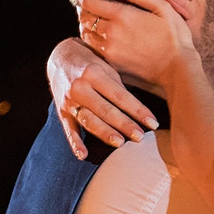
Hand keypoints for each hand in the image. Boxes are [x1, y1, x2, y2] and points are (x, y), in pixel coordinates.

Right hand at [48, 37, 157, 157]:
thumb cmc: (91, 64)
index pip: (120, 96)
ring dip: (104, 133)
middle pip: (105, 109)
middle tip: (140, 137)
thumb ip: (119, 88)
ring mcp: (69, 100)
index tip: (153, 123)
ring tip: (120, 143)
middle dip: (124, 124)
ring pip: (89, 120)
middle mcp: (80, 87)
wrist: (60, 58)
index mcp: (94, 73)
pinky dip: (74, 143)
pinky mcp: (61, 111)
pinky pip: (68, 129)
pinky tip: (83, 155)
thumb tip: (138, 112)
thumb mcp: (106, 68)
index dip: (138, 110)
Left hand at [77, 0, 198, 92]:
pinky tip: (99, 39)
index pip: (90, 2)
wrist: (177, 71)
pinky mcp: (112, 65)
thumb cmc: (175, 37)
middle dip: (83, 9)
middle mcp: (111, 34)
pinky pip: (93, 51)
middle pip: (84, 18)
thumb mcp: (162, 8)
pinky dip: (92, 42)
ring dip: (85, 26)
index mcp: (122, 16)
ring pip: (85, 35)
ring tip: (92, 21)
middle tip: (87, 4)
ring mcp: (109, 52)